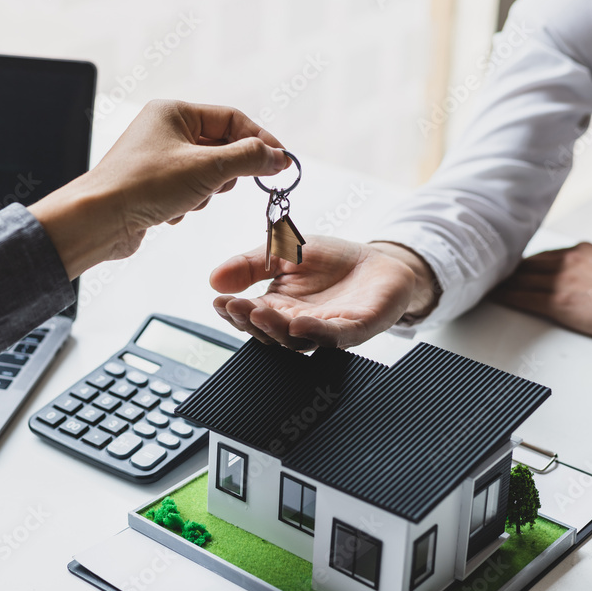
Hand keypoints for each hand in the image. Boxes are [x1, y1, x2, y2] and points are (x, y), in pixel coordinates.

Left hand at [29, 100, 287, 278]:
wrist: (99, 219)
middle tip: (219, 186)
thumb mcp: (208, 168)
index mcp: (174, 112)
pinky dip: (186, 204)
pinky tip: (169, 212)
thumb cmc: (144, 185)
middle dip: (225, 173)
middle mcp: (164, 130)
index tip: (280, 164)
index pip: (232, 119)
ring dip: (205, 193)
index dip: (260, 141)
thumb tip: (278, 157)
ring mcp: (157, 158)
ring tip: (185, 200)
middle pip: (221, 146)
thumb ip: (249, 159)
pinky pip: (188, 191)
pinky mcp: (152, 185)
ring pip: (207, 173)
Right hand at [210, 237, 436, 349]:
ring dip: (276, 329)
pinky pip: (334, 336)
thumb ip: (251, 264)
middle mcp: (298, 324)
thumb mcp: (283, 251)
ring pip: (296, 339)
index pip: (250, 317)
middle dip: (250, 321)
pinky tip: (299, 323)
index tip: (219, 301)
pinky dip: (316, 332)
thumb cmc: (331, 261)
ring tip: (260, 314)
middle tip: (235, 307)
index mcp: (278, 308)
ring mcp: (326, 330)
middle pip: (268, 333)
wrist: (378, 260)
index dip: (233, 312)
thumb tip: (213, 278)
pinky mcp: (355, 329)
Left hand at [491, 242, 591, 343]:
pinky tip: (494, 300)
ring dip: (500, 286)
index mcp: (579, 251)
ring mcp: (561, 281)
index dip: (518, 267)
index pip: (537, 257)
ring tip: (484, 289)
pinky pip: (523, 298)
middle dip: (505, 275)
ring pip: (519, 281)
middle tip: (487, 279)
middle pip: (523, 267)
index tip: (505, 271)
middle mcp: (566, 261)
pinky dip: (505, 298)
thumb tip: (573, 277)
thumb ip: (585, 267)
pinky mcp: (560, 302)